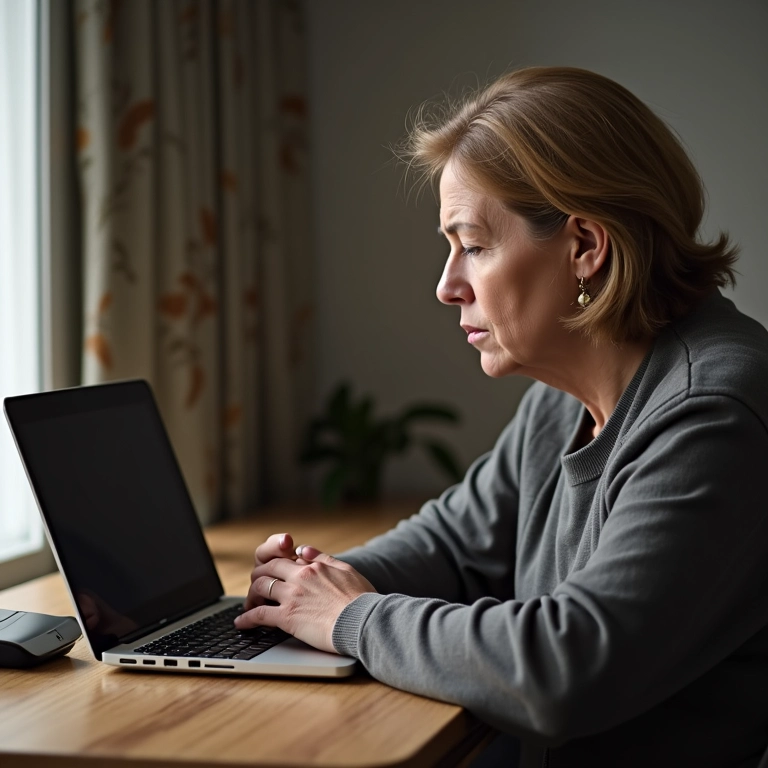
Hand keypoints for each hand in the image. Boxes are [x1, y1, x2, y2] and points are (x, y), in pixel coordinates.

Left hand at [236, 546, 375, 653]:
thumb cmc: (361, 599)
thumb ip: (323, 558)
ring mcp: (292, 596)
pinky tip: (241, 623)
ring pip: (260, 588)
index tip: (272, 574)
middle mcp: (299, 577)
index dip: (275, 566)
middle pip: (267, 570)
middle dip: (258, 576)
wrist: (363, 620)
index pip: (285, 559)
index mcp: (313, 566)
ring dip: (250, 595)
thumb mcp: (346, 570)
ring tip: (247, 604)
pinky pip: (259, 614)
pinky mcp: (287, 617)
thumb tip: (303, 549)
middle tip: (255, 586)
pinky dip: (246, 618)